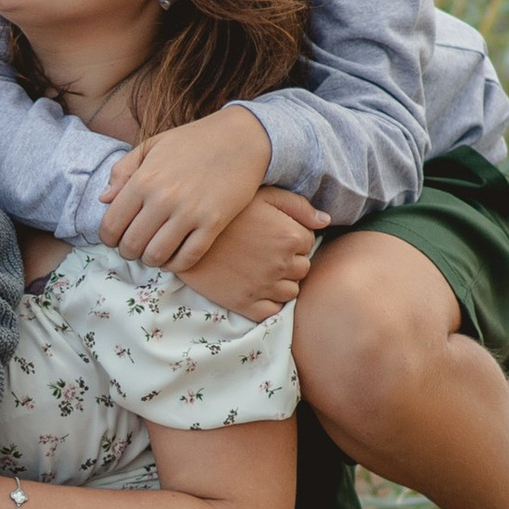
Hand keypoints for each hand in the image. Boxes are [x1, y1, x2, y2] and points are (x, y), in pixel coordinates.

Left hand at [99, 105, 275, 272]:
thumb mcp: (151, 146)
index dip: (108, 238)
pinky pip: (188, 258)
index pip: (111, 225)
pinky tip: (174, 257)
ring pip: (157, 256)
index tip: (116, 238)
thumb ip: (123, 171)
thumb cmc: (193, 141)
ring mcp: (190, 213)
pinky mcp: (214, 223)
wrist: (240, 138)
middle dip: (128, 252)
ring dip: (151, 260)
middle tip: (135, 247)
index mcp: (143, 179)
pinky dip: (176, 265)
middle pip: (131, 245)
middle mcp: (163, 199)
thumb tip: (104, 199)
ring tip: (154, 252)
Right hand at [180, 187, 322, 320]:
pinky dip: (267, 302)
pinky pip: (270, 311)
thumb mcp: (264, 196)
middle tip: (265, 251)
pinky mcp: (245, 304)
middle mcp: (282, 264)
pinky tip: (253, 287)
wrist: (183, 233)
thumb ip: (298, 206)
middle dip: (289, 261)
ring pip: (290, 292)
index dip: (292, 237)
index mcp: (290, 237)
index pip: (309, 242)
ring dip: (280, 282)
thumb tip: (326, 221)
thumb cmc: (226, 210)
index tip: (273, 234)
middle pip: (302, 269)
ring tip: (259, 269)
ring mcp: (264, 287)